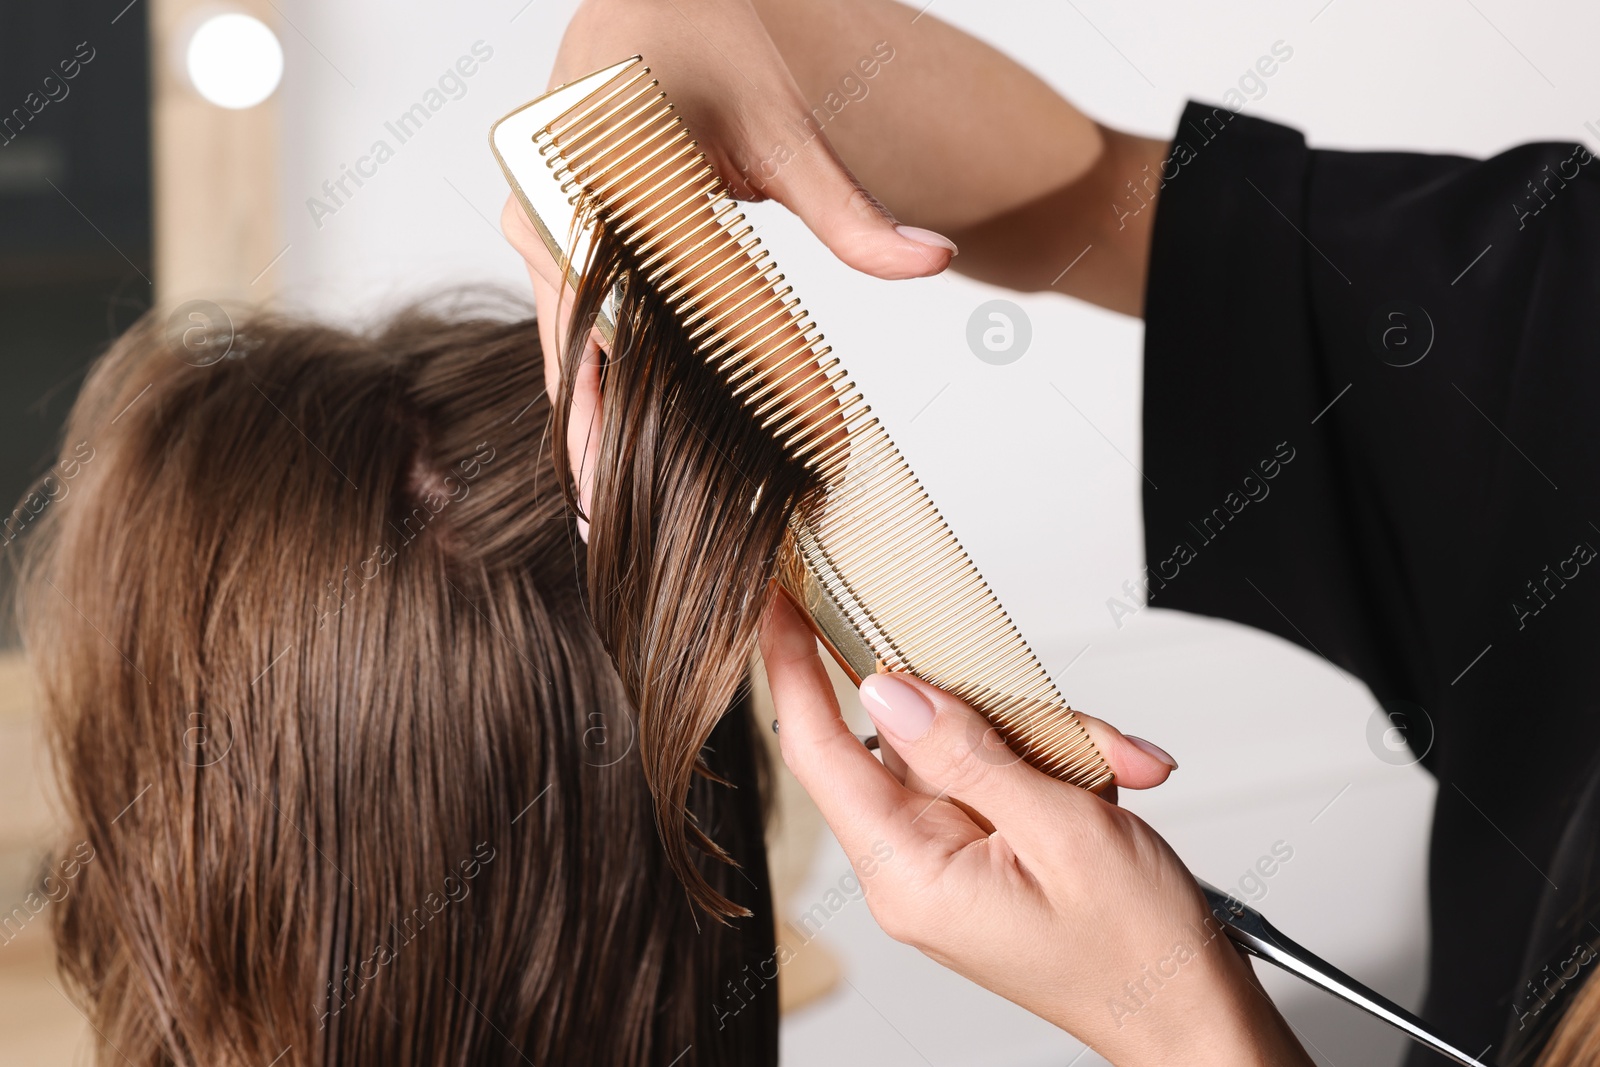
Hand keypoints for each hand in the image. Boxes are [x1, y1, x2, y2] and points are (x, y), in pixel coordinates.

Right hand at [500, 0, 955, 534]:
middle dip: (624, 438)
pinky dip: (584, 386)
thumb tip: (929, 258)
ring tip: (609, 513)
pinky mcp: (538, 236)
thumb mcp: (786, 129)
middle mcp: (553, 198)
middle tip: (651, 523)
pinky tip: (601, 449)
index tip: (760, 448)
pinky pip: (562, 327)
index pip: (669, 305)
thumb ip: (849, 209)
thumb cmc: (708, 47)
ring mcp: (534, 219)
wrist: (646, 3)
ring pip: (567, 346)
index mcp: (609, 168)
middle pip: (597, 346)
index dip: (717, 386)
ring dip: (592, 426)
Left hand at [759, 595, 1312, 1066]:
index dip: (791, 667)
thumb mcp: (1062, 829)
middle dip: (993, 708)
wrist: (1189, 1014)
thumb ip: (967, 752)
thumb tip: (886, 691)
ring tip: (1113, 772)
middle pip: (908, 737)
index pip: (817, 749)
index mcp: (908, 873)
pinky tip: (1107, 785)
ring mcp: (941, 859)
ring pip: (962, 746)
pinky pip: (993, 775)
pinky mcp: (975, 851)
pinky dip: (1056, 766)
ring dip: (1045, 741)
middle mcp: (909, 869)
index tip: (778, 600)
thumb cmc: (1138, 949)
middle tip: (1075, 731)